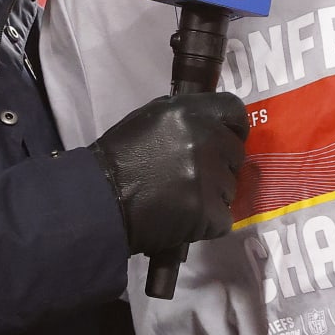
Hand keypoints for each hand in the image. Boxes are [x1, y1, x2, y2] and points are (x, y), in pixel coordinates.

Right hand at [91, 92, 248, 254]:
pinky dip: (207, 223)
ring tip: (181, 201)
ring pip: (230, 188)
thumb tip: (209, 125)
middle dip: (221, 166)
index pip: (235, 111)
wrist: (98, 202)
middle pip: (236, 153)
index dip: (233, 128)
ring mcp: (209, 176)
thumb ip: (183, 117)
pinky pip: (223, 218)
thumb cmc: (118, 159)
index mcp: (189, 112)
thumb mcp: (148, 119)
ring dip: (212, 196)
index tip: (226, 140)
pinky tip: (184, 220)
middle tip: (193, 178)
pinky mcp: (208, 210)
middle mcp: (205, 139)